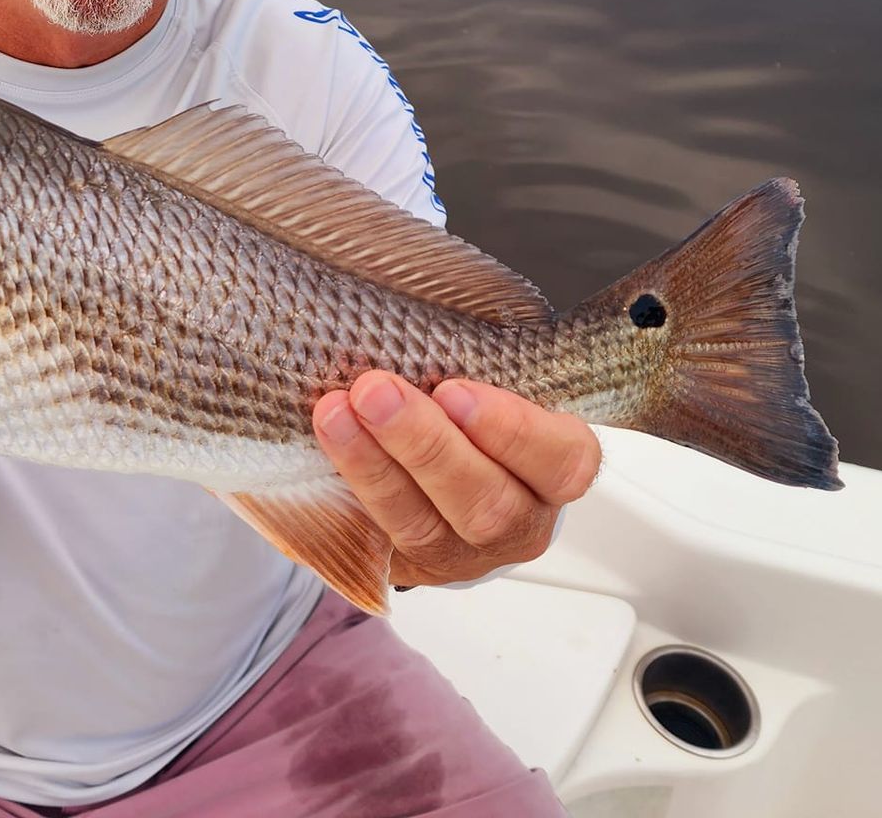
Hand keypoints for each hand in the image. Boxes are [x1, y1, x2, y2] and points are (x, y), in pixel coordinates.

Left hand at [312, 373, 600, 588]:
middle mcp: (519, 521)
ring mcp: (463, 553)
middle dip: (425, 445)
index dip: (511, 430)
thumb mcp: (498, 386)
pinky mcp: (409, 568)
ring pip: (425, 527)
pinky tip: (320, 455)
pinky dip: (343, 496)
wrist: (448, 483)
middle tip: (376, 393)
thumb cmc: (479, 420)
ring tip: (335, 415)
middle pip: (487, 503)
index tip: (454, 390)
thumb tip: (423, 313)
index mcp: (555, 470)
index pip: (561, 460)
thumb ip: (478, 366)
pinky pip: (374, 543)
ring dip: (373, 468)